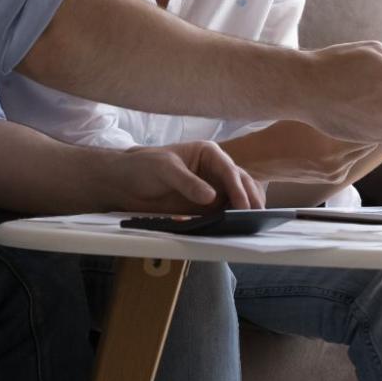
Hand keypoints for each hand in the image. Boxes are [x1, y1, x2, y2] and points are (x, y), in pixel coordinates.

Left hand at [104, 140, 265, 212]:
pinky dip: (232, 219)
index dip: (237, 187)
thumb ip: (188, 183)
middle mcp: (214, 171)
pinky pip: (223, 212)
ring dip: (245, 208)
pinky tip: (237, 227)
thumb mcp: (165, 170)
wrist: (125, 183)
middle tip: (256, 215)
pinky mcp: (205, 206)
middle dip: (249, 198)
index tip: (242, 204)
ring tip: (252, 223)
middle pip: (240, 183)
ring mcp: (211, 189)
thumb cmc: (143, 166)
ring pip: (236, 198)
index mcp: (208, 153)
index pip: (228, 170)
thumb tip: (211, 197)